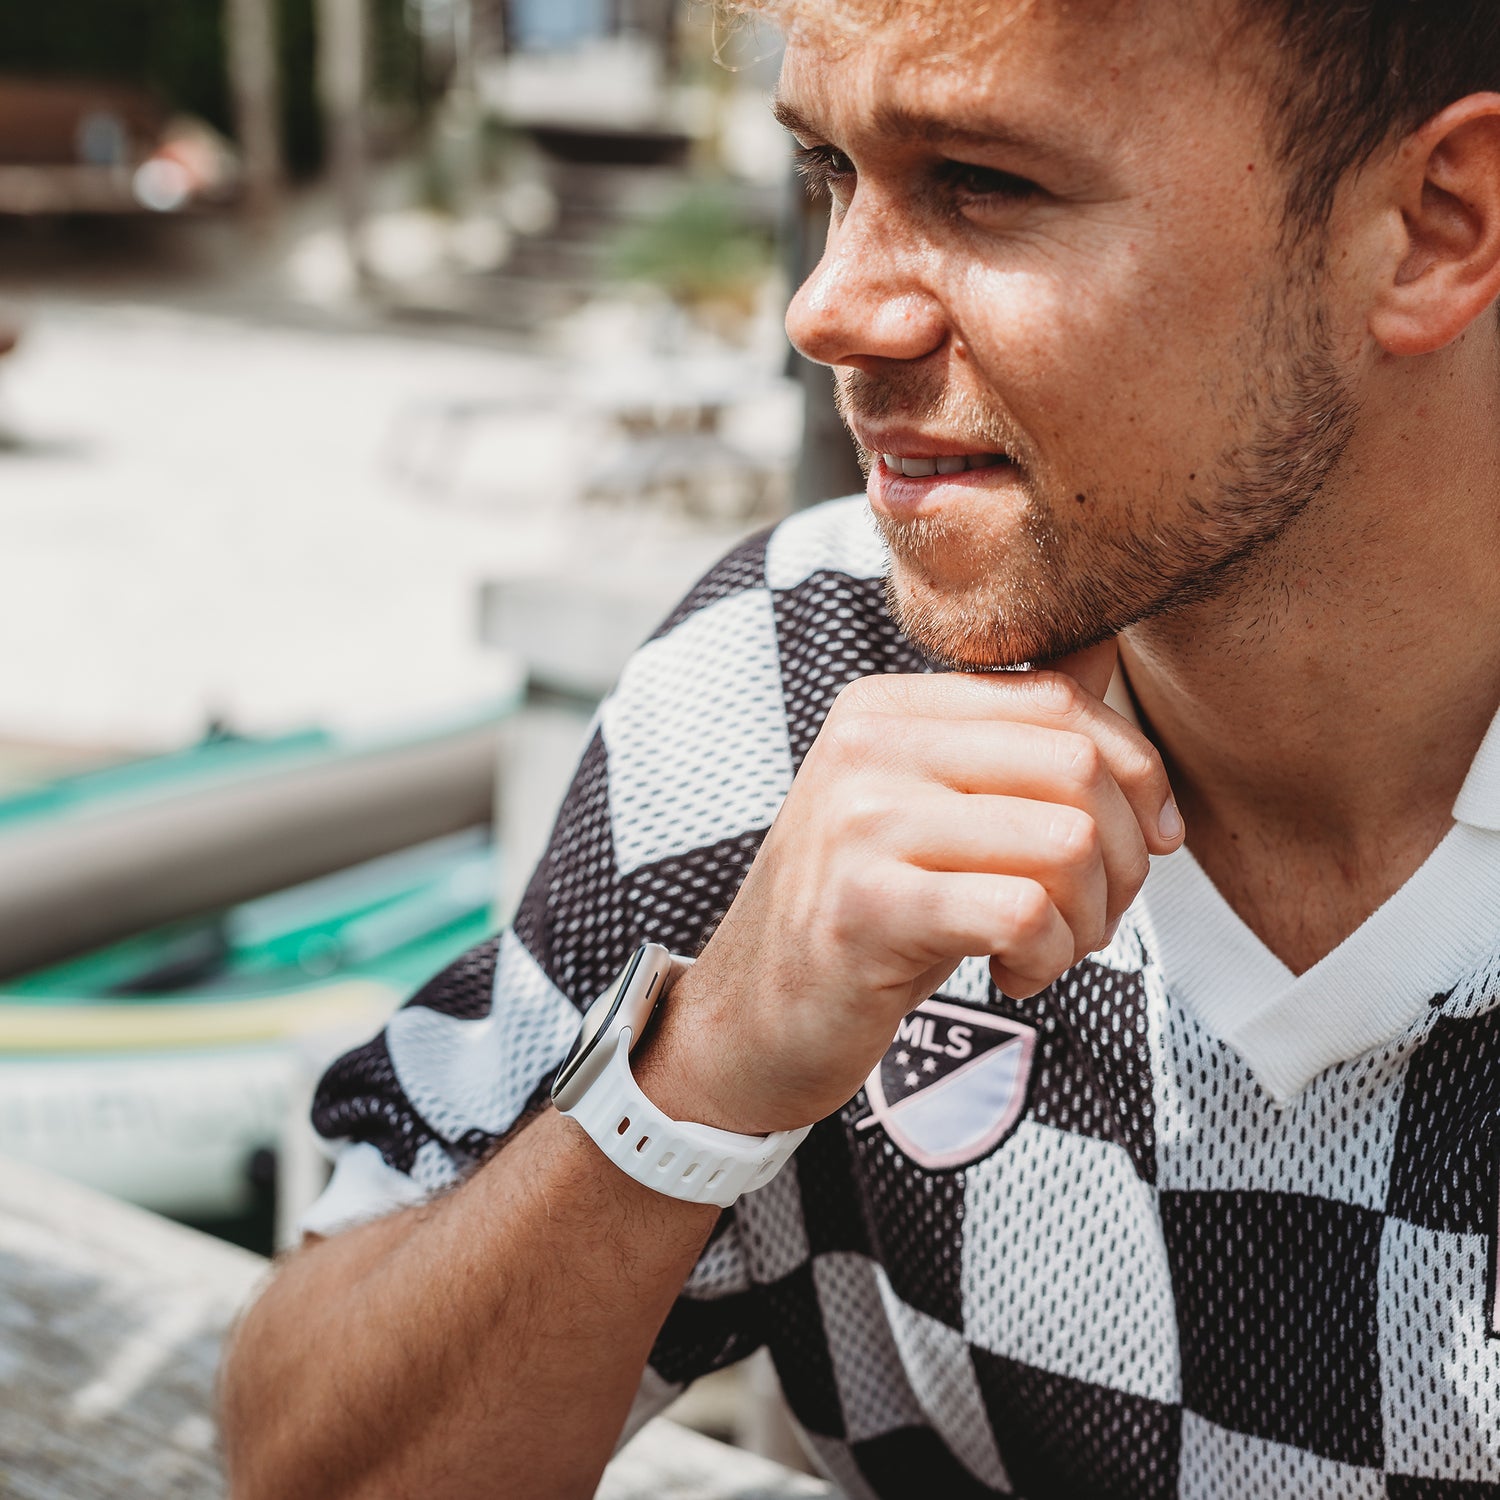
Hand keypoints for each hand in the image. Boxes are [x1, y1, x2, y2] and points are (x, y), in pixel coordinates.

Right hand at [635, 641, 1182, 1134]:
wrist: (753, 1019)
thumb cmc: (866, 913)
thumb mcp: (930, 807)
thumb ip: (1006, 730)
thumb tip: (1102, 645)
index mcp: (887, 707)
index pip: (1060, 700)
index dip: (1137, 774)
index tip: (1149, 841)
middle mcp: (867, 745)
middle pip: (1076, 767)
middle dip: (1122, 857)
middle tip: (1095, 916)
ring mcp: (859, 822)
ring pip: (1065, 840)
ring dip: (1088, 919)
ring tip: (1048, 949)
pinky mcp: (865, 907)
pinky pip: (1024, 913)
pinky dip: (1048, 959)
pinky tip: (1012, 975)